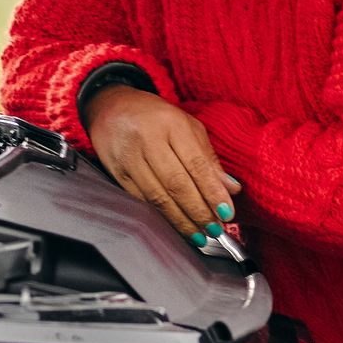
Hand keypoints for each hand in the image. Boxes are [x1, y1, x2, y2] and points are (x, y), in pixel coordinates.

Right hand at [87, 86, 239, 241]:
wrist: (111, 107)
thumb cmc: (156, 118)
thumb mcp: (188, 127)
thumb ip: (209, 159)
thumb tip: (231, 189)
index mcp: (172, 124)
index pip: (196, 164)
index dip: (213, 192)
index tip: (227, 213)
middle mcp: (148, 139)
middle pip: (176, 184)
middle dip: (199, 212)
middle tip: (215, 229)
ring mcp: (129, 157)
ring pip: (157, 197)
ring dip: (181, 221)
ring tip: (199, 235)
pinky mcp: (116, 172)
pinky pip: (141, 200)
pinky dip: (160, 218)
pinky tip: (176, 227)